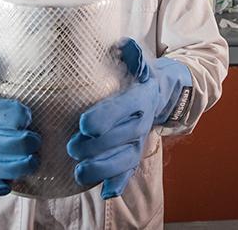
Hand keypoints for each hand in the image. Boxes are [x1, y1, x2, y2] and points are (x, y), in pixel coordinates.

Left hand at [66, 38, 191, 198]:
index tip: (83, 124)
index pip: (124, 107)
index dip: (106, 117)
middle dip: (98, 146)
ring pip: (127, 158)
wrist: (165, 92)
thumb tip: (124, 45)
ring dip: (104, 168)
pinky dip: (119, 183)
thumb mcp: (138, 61)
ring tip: (79, 172)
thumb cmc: (140, 75)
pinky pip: (130, 170)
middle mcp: (143, 119)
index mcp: (140, 96)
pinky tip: (105, 192)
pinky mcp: (136, 152)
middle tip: (72, 147)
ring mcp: (140, 139)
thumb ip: (131, 54)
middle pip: (123, 136)